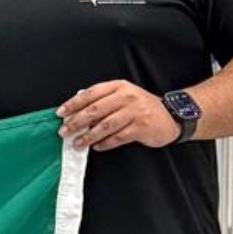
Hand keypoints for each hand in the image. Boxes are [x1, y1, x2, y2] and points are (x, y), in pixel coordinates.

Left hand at [56, 81, 178, 151]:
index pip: (90, 94)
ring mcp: (135, 112)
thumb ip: (103, 100)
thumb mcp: (124, 96)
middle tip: (64, 131)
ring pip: (105, 126)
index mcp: (119, 87)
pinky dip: (105, 143)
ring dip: (88, 136)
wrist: (172, 116)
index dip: (73, 104)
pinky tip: (97, 146)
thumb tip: (76, 113)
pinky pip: (118, 137)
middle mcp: (127, 97)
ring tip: (78, 143)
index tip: (60, 113)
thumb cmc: (142, 107)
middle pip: (95, 110)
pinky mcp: (141, 127)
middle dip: (76, 122)